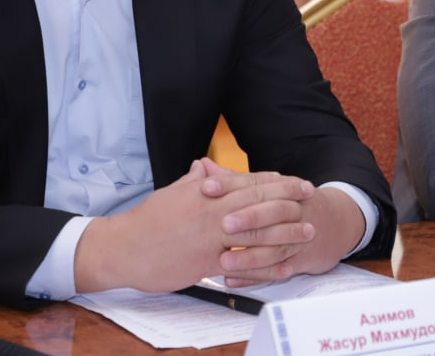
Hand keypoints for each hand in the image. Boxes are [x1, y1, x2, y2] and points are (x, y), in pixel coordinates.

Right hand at [72, 160, 314, 293]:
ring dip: (286, 231)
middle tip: (310, 195)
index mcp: (205, 192)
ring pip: (257, 231)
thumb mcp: (171, 192)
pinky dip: (266, 265)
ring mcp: (212, 236)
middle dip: (288, 197)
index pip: (247, 182)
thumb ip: (192, 182)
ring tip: (307, 231)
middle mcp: (213, 210)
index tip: (293, 180)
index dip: (274, 180)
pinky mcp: (208, 262)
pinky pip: (244, 263)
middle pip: (259, 201)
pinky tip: (283, 266)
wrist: (124, 247)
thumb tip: (202, 167)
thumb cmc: (146, 220)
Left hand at [210, 184, 365, 287]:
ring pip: (276, 247)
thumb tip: (202, 166)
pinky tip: (233, 280)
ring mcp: (299, 237)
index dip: (230, 185)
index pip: (256, 183)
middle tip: (224, 224)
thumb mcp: (269, 187)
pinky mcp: (302, 260)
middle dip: (249, 218)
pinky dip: (255, 277)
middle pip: (273, 212)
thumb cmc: (293, 205)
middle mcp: (294, 210)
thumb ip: (233, 181)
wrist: (336, 223)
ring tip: (224, 261)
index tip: (206, 188)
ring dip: (250, 256)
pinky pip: (279, 270)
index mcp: (283, 189)